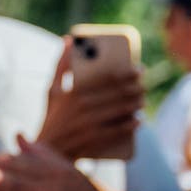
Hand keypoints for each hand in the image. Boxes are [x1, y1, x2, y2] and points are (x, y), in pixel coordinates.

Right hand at [37, 41, 143, 159]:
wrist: (47, 151)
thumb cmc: (51, 117)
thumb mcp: (52, 91)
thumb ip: (61, 65)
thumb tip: (69, 39)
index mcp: (74, 92)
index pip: (109, 78)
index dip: (128, 73)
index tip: (139, 69)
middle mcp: (83, 107)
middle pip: (119, 94)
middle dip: (136, 88)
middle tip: (143, 85)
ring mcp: (90, 124)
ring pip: (122, 110)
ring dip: (137, 104)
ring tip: (142, 100)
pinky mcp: (95, 139)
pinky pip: (119, 129)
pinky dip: (132, 125)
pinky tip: (139, 120)